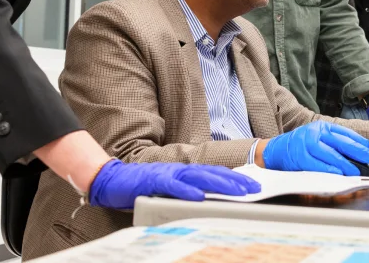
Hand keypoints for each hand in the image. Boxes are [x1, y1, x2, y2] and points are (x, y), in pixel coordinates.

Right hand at [89, 160, 260, 209]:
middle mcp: (180, 169)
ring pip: (198, 177)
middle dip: (236, 180)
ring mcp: (167, 174)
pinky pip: (172, 186)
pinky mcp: (153, 181)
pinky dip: (186, 190)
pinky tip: (199, 197)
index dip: (235, 178)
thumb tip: (209, 199)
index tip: (253, 185)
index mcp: (185, 171)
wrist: (112, 180)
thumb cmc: (142, 186)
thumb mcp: (170, 188)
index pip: (215, 173)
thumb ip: (187, 190)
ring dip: (219, 184)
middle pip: (213, 173)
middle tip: (255, 188)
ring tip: (237, 191)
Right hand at [262, 121, 368, 175]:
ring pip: (331, 155)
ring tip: (357, 171)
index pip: (346, 134)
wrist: (275, 151)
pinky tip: (339, 174)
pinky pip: (318, 165)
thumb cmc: (299, 145)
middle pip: (341, 143)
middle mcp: (315, 133)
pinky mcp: (300, 157)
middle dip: (358, 152)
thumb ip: (334, 143)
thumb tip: (357, 153)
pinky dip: (330, 170)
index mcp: (322, 127)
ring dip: (346, 165)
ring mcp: (307, 145)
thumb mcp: (317, 137)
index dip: (361, 142)